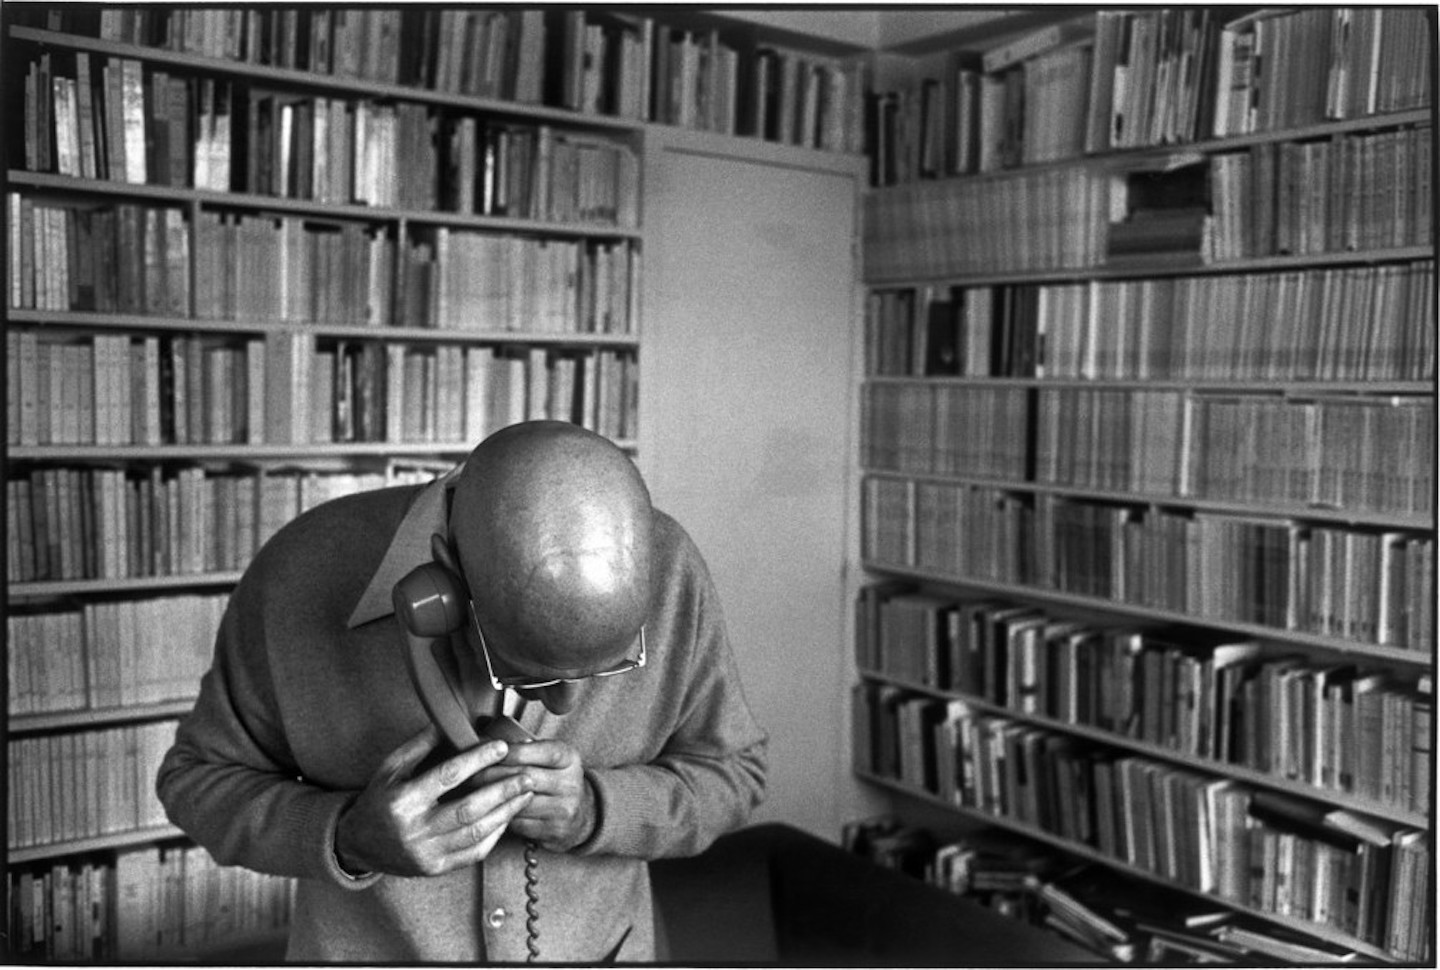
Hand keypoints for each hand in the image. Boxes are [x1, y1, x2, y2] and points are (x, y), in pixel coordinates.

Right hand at [335, 724, 534, 876]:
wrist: (358, 843)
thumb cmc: (379, 800)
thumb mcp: (390, 768)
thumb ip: (420, 745)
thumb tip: (451, 722)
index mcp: (402, 800)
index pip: (448, 776)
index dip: (478, 759)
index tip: (501, 747)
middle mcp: (414, 829)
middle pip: (468, 808)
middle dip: (502, 790)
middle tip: (527, 775)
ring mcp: (426, 852)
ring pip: (475, 832)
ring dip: (505, 812)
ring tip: (525, 794)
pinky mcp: (435, 868)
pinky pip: (473, 853)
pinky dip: (495, 835)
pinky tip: (508, 817)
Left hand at [480, 740, 594, 852]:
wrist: (581, 813)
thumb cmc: (554, 779)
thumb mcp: (549, 758)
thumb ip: (525, 749)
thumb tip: (487, 745)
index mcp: (569, 758)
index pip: (536, 751)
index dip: (507, 752)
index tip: (484, 753)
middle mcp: (570, 783)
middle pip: (523, 776)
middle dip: (491, 775)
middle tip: (468, 775)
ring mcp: (564, 809)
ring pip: (518, 802)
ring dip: (491, 799)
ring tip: (472, 793)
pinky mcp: (555, 831)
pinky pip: (519, 823)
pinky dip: (501, 817)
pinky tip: (489, 812)